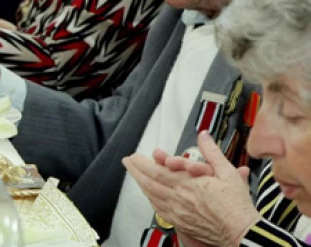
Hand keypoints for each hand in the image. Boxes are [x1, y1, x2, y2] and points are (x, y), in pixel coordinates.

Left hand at [122, 131, 258, 245]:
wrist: (242, 232)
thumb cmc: (237, 206)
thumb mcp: (228, 173)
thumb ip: (212, 153)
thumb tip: (204, 137)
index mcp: (188, 184)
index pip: (157, 171)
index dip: (142, 163)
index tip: (135, 156)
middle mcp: (179, 198)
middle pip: (149, 182)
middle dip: (136, 171)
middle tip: (128, 162)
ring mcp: (178, 212)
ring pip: (152, 196)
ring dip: (140, 184)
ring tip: (134, 175)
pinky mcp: (180, 223)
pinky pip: (159, 210)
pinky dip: (151, 199)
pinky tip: (149, 195)